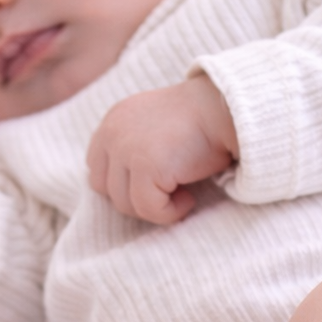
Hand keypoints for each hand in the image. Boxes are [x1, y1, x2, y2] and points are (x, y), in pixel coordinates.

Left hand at [86, 75, 237, 224]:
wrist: (225, 109)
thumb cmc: (200, 121)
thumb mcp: (154, 127)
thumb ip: (133, 148)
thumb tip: (126, 187)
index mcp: (113, 122)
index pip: (96, 168)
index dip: (122, 184)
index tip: (152, 184)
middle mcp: (112, 133)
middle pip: (105, 190)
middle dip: (136, 197)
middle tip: (168, 191)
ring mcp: (125, 150)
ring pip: (125, 204)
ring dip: (155, 206)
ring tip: (182, 193)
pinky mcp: (145, 166)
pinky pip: (149, 209)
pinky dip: (170, 212)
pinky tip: (188, 198)